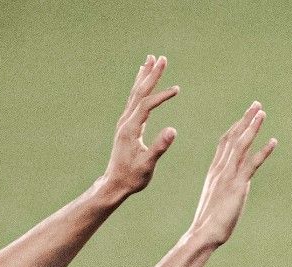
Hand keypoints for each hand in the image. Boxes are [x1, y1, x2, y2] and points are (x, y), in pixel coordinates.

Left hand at [101, 55, 180, 199]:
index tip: (177, 89)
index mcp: (131, 128)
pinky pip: (133, 100)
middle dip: (151, 75)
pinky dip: (139, 87)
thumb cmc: (132, 177)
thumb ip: (159, 147)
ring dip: (145, 76)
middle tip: (161, 58)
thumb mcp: (148, 165)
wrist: (115, 184)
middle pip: (139, 92)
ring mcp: (125, 122)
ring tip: (151, 59)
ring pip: (135, 93)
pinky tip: (141, 79)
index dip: (162, 95)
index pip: (147, 105)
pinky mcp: (127, 125)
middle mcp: (126, 121)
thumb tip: (173, 130)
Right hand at [187, 102, 275, 247]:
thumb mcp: (217, 199)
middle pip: (233, 137)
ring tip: (262, 113)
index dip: (236, 127)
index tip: (245, 116)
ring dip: (252, 127)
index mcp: (214, 171)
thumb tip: (236, 187)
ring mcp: (228, 176)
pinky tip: (273, 141)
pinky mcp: (237, 186)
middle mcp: (220, 169)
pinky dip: (263, 151)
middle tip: (256, 105)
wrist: (203, 233)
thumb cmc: (209, 222)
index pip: (225, 142)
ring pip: (241, 145)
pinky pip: (252, 164)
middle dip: (245, 120)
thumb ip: (225, 188)